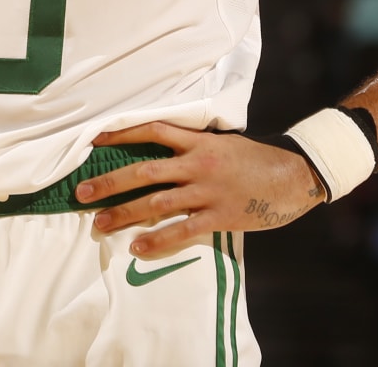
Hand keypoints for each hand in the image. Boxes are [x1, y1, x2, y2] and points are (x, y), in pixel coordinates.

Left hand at [73, 122, 326, 258]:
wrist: (297, 175)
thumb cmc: (259, 159)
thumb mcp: (225, 143)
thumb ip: (196, 146)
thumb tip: (167, 148)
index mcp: (199, 142)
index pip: (152, 131)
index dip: (121, 133)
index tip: (93, 138)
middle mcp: (197, 164)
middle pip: (143, 171)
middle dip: (109, 182)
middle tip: (81, 193)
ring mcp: (207, 191)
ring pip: (156, 203)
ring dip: (124, 213)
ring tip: (98, 223)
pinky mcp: (220, 216)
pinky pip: (182, 230)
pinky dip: (158, 239)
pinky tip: (137, 247)